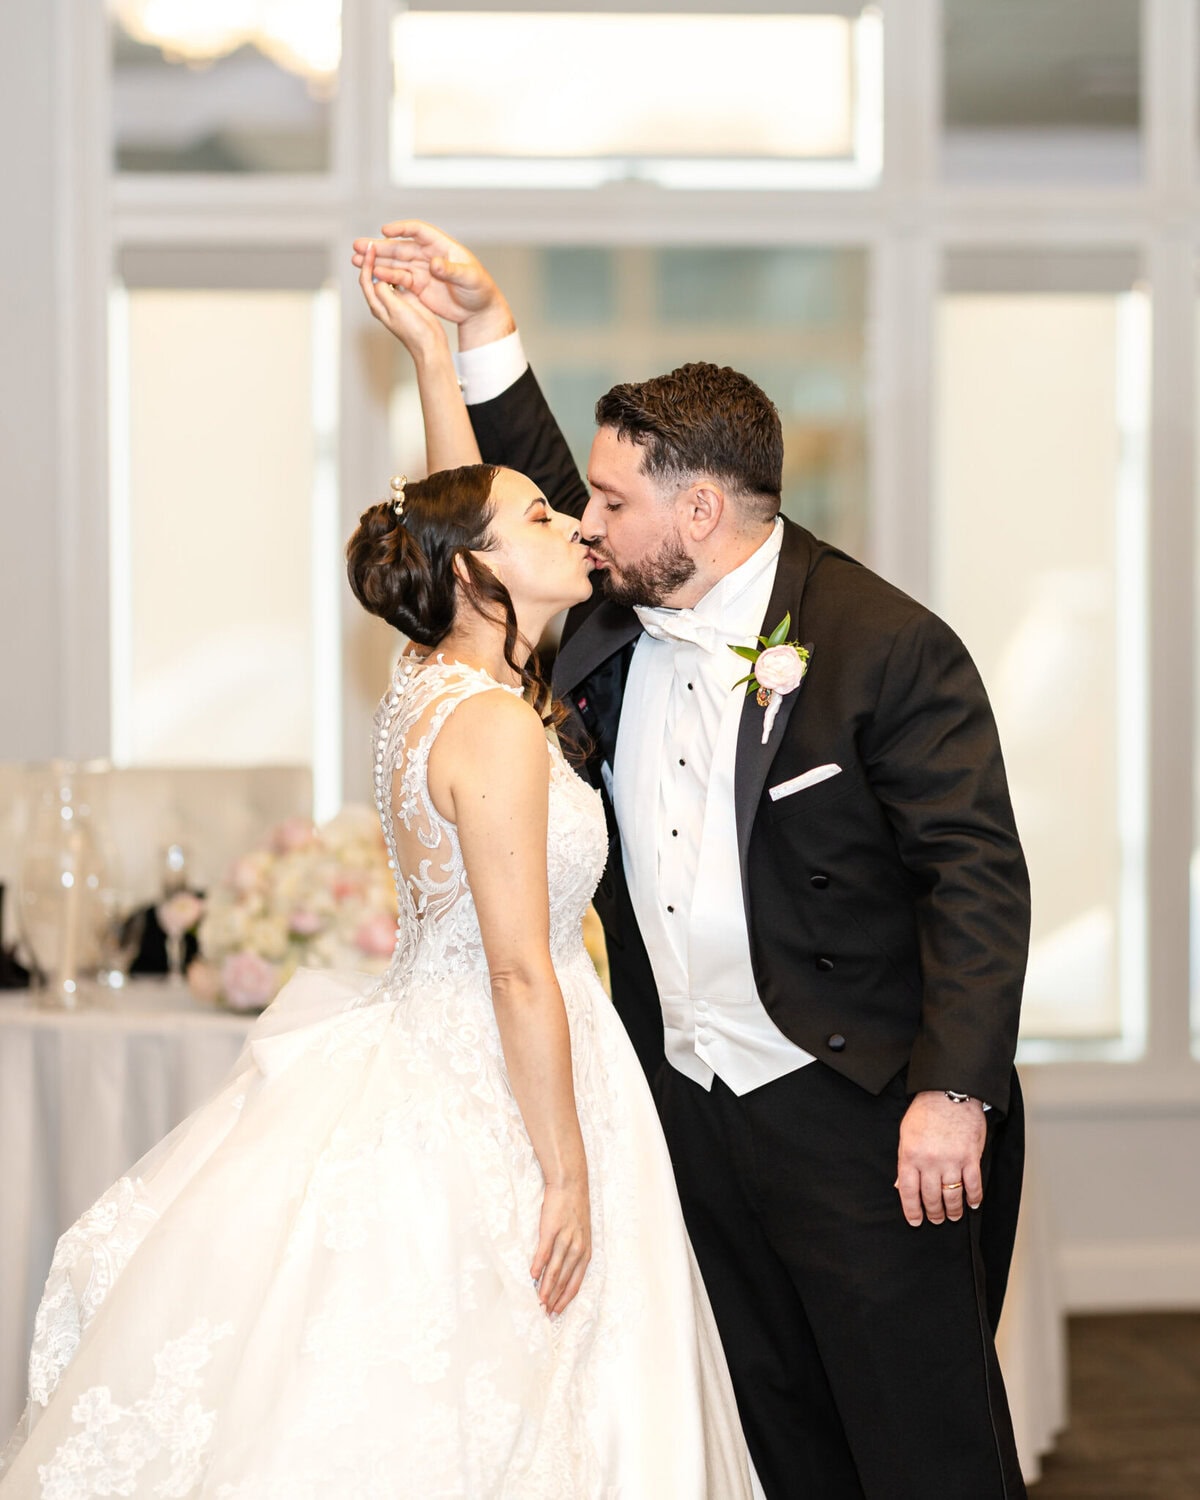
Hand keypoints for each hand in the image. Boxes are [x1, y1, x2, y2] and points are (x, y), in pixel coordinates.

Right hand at [351, 219, 514, 348]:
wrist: (480, 310)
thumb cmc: (480, 290)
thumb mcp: (469, 279)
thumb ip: (451, 270)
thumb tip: (434, 264)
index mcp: (442, 246)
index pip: (418, 231)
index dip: (401, 229)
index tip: (385, 231)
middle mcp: (429, 255)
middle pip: (401, 246)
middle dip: (380, 246)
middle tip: (359, 245)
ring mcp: (422, 271)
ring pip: (395, 263)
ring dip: (377, 261)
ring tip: (356, 260)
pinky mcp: (418, 286)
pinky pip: (399, 279)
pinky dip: (386, 277)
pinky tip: (371, 276)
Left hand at [358, 243, 447, 360]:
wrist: (431, 345)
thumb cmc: (414, 331)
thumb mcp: (397, 309)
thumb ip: (385, 292)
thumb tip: (377, 277)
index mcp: (378, 305)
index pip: (366, 280)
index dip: (367, 263)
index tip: (372, 248)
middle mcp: (384, 302)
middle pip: (374, 276)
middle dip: (373, 259)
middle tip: (376, 243)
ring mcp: (397, 301)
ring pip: (388, 277)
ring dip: (387, 262)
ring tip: (389, 247)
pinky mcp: (409, 300)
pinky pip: (401, 281)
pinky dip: (400, 269)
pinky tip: (406, 259)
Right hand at [531, 1179, 590, 1316]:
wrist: (570, 1184)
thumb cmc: (573, 1210)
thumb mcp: (580, 1235)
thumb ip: (572, 1253)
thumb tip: (560, 1273)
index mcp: (585, 1252)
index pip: (575, 1282)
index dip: (565, 1299)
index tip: (556, 1313)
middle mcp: (577, 1248)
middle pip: (564, 1280)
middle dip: (554, 1298)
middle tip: (544, 1313)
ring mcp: (565, 1238)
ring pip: (555, 1269)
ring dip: (546, 1287)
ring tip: (538, 1301)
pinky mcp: (552, 1229)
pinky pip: (544, 1251)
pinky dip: (538, 1265)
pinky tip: (532, 1276)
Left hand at [895, 1090, 985, 1226]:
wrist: (949, 1092)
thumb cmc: (925, 1111)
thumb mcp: (906, 1134)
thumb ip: (904, 1161)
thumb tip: (901, 1185)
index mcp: (910, 1155)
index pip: (908, 1191)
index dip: (912, 1209)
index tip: (916, 1221)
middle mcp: (930, 1161)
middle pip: (931, 1196)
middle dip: (934, 1212)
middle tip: (936, 1219)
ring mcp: (952, 1160)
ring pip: (952, 1195)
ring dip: (953, 1210)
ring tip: (952, 1216)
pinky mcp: (971, 1157)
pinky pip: (973, 1185)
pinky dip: (973, 1198)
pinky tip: (972, 1204)